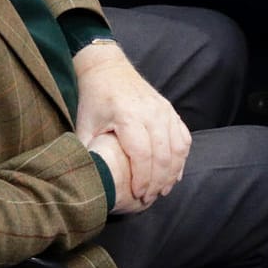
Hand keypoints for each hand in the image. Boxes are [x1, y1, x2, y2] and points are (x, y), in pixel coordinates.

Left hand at [74, 43, 190, 205]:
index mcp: (128, 116)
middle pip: (163, 155)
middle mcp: (151, 112)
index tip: (138, 195)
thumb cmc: (94, 99)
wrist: (107, 68)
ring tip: (162, 190)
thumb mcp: (84, 125)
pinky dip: (181, 158)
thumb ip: (87, 151)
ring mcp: (164, 110)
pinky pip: (183, 138)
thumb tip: (88, 178)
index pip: (142, 154)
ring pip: (177, 148)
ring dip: (172, 172)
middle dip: (157, 181)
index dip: (142, 178)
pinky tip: (173, 173)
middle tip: (149, 199)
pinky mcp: (170, 110)